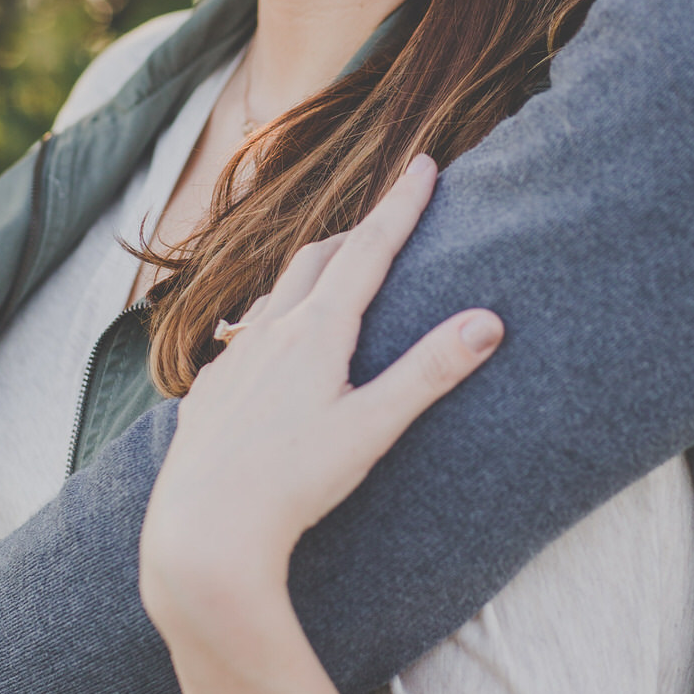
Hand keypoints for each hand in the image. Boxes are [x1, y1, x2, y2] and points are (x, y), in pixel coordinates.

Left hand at [140, 155, 502, 644]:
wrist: (203, 531)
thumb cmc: (292, 484)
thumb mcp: (372, 429)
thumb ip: (429, 372)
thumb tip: (489, 321)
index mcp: (315, 332)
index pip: (368, 250)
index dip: (401, 205)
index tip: (425, 163)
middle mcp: (269, 332)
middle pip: (318, 260)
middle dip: (357, 233)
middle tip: (388, 219)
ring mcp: (233, 361)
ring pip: (275, 295)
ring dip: (310, 273)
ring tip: (333, 272)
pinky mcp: (210, 393)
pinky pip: (244, 339)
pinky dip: (272, 323)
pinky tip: (272, 349)